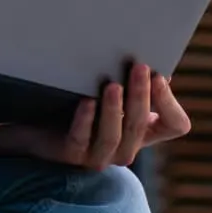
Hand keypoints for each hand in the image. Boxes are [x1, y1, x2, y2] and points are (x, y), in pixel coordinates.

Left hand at [0, 64, 190, 170]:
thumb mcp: (111, 91)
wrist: (36, 126)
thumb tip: (155, 57)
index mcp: (143, 131)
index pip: (175, 125)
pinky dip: (85, 121)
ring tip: (113, 85)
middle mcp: (126, 147)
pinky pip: (81, 141)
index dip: (169, 102)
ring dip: (115, 109)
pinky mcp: (71, 155)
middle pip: (140, 125)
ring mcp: (99, 155)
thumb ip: (131, 80)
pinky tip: (86, 102)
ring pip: (114, 137)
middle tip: (139, 67)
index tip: (160, 75)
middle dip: (141, 95)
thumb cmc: (78, 101)